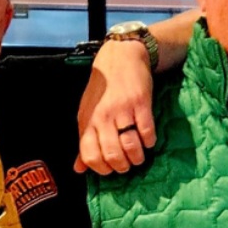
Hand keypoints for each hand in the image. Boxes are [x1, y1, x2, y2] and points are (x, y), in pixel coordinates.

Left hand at [75, 38, 156, 174]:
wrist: (120, 57)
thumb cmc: (103, 89)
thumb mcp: (87, 113)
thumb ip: (84, 142)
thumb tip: (78, 168)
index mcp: (87, 121)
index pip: (90, 156)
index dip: (102, 169)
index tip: (111, 168)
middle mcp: (102, 117)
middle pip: (112, 155)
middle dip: (123, 166)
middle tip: (128, 164)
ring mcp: (122, 110)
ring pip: (130, 146)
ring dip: (138, 157)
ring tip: (139, 156)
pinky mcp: (140, 103)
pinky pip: (147, 132)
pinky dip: (149, 142)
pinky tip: (147, 140)